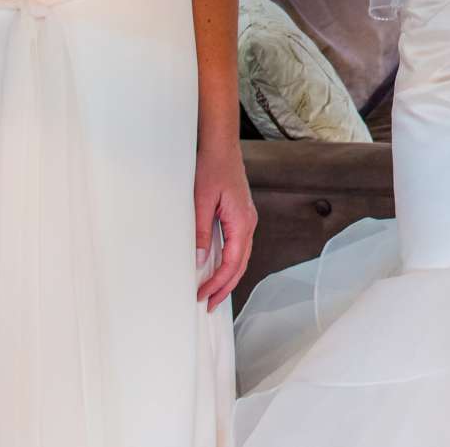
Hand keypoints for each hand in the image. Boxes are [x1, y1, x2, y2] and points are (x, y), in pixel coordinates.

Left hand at [193, 128, 255, 308]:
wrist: (221, 146)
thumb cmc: (211, 168)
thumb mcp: (200, 201)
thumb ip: (201, 231)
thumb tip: (200, 259)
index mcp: (242, 222)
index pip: (232, 263)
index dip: (218, 283)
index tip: (203, 295)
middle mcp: (248, 223)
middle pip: (241, 265)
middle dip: (225, 287)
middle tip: (208, 304)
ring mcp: (246, 219)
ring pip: (241, 257)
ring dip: (228, 277)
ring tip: (212, 292)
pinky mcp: (240, 215)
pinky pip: (238, 246)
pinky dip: (229, 262)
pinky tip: (218, 267)